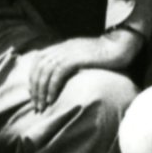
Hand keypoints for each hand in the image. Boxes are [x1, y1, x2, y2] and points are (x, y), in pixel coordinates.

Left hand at [21, 29, 138, 111]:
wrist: (119, 46)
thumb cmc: (104, 56)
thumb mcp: (82, 57)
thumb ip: (70, 63)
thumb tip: (59, 79)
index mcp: (61, 47)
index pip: (38, 61)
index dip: (32, 78)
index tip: (34, 94)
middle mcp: (62, 48)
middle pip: (39, 68)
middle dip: (35, 89)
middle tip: (37, 105)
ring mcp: (68, 52)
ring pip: (46, 72)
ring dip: (41, 91)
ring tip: (43, 106)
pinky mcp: (76, 58)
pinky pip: (58, 73)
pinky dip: (52, 87)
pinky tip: (52, 99)